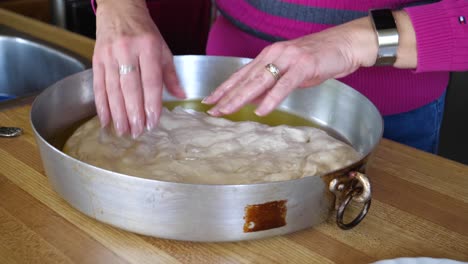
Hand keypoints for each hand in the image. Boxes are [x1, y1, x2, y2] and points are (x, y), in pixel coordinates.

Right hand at [92, 0, 184, 137]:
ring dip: (118, 113)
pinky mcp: (96, 59)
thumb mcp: (162, 48)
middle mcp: (127, 51)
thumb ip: (170, 74)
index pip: (151, 81)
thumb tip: (180, 96)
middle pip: (131, 88)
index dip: (152, 103)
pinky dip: (102, 105)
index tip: (154, 121)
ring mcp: (109, 56)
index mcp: (147, 48)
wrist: (119, 9)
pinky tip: (106, 120)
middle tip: (137, 132)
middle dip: (134, 113)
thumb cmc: (144, 31)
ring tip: (123, 131)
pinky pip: (98, 86)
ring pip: (113, 90)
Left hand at [202, 17, 377, 116]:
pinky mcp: (303, 65)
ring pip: (259, 81)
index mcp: (269, 56)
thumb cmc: (319, 59)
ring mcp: (288, 59)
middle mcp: (274, 55)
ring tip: (227, 111)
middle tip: (211, 109)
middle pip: (246, 79)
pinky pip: (284, 85)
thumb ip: (272, 85)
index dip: (224, 88)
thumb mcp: (290, 73)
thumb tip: (254, 100)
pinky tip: (261, 110)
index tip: (210, 100)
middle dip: (227, 96)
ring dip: (241, 98)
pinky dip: (271, 99)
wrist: (345, 44)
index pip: (241, 74)